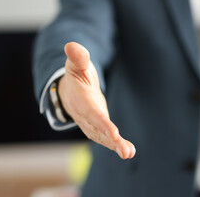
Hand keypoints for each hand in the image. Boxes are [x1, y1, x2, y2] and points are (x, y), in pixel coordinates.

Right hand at [58, 42, 135, 158]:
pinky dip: (117, 144)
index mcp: (80, 100)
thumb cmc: (76, 74)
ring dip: (115, 146)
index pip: (92, 113)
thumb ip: (77, 57)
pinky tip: (130, 152)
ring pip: (102, 137)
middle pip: (98, 129)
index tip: (114, 133)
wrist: (70, 90)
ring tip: (129, 153)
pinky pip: (106, 137)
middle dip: (111, 140)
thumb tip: (71, 45)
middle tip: (125, 151)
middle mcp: (84, 115)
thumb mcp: (76, 64)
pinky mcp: (97, 127)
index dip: (102, 123)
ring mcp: (90, 123)